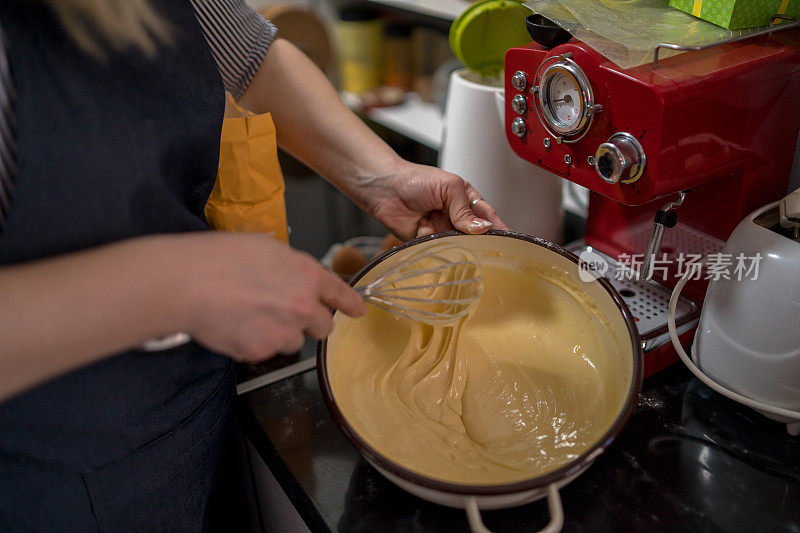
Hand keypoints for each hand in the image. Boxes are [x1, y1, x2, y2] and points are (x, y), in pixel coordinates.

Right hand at [153, 233, 365, 362]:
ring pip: (294, 342)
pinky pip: (265, 352)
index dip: (351, 304)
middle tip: (286, 312)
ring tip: (251, 315)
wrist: (186, 283)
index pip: (340, 294)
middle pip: (324, 327)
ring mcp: (282, 332)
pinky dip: (255, 343)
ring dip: (280, 333)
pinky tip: (236, 325)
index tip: (359, 311)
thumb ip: (292, 266)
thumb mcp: (266, 247)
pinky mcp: (260, 351)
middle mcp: (302, 306)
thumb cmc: (220, 257)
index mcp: (307, 275)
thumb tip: (296, 277)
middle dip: (310, 322)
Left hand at [354, 161, 508, 240]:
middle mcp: (455, 218)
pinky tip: (421, 227)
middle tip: (472, 239)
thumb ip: (465, 209)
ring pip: (455, 246)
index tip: (511, 242)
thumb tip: (482, 228)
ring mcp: (441, 232)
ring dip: (448, 239)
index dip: (499, 229)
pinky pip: (435, 250)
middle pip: (473, 237)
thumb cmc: (415, 180)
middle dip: (473, 239)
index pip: (488, 218)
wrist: (384, 188)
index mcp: (466, 201)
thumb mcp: (449, 187)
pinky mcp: (425, 243)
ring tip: (436, 222)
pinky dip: (429, 241)